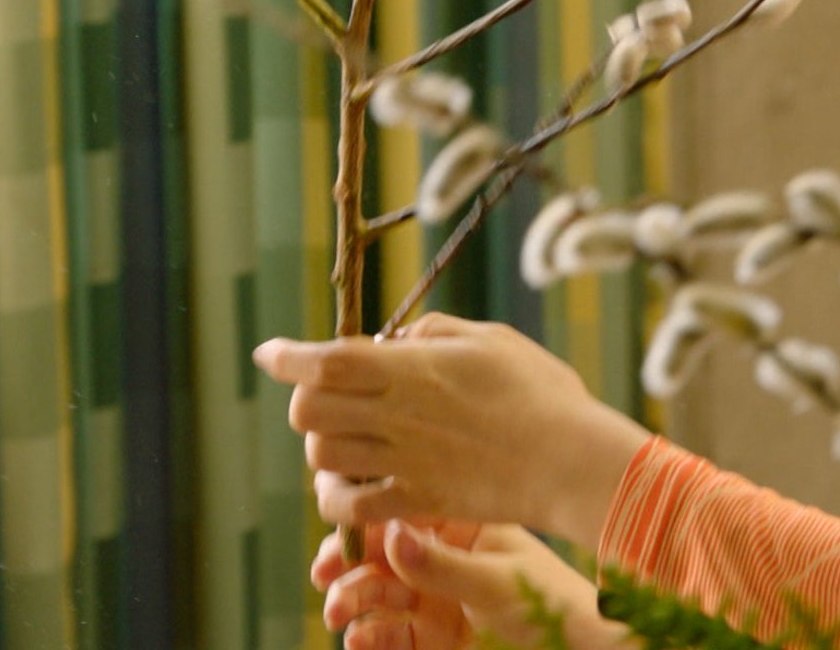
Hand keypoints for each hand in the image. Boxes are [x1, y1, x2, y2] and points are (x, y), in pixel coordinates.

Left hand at [254, 312, 651, 545]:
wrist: (570, 459)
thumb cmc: (541, 392)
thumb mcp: (493, 340)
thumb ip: (436, 332)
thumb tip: (398, 338)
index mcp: (413, 370)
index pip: (326, 360)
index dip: (287, 356)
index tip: (269, 353)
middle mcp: (398, 416)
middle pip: (309, 409)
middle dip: (308, 399)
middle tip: (331, 398)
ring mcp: (404, 462)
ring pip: (322, 456)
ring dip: (325, 446)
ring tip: (349, 440)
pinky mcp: (417, 501)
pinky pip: (349, 508)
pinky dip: (339, 498)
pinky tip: (354, 487)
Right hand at [316, 518, 626, 649]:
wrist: (576, 649)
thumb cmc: (550, 604)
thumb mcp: (495, 581)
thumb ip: (440, 564)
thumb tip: (389, 532)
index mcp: (464, 528)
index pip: (405, 514)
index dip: (367, 520)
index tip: (338, 527)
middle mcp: (444, 559)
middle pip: (380, 555)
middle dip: (347, 564)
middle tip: (325, 574)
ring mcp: (436, 599)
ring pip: (377, 595)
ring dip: (351, 600)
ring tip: (340, 613)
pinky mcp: (432, 638)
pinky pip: (389, 635)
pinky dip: (369, 637)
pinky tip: (358, 640)